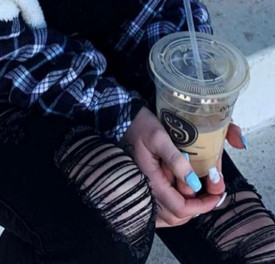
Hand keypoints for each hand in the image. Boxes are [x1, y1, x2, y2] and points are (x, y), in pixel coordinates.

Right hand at [119, 106, 227, 227]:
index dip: (201, 205)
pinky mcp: (142, 189)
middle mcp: (146, 192)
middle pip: (176, 217)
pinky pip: (159, 210)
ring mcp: (142, 193)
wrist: (122, 121)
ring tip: (198, 193)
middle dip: (196, 207)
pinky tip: (181, 195)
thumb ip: (176, 160)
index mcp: (151, 182)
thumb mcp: (159, 137)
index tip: (215, 195)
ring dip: (186, 208)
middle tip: (209, 192)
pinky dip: (173, 208)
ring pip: (168, 216)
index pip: (180, 208)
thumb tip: (194, 184)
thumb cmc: (140, 126)